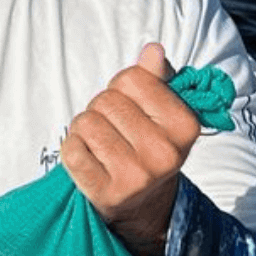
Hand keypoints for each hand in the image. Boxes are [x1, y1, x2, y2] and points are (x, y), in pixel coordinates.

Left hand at [59, 42, 200, 255]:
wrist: (143, 205)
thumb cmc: (147, 147)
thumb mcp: (160, 113)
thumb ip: (155, 79)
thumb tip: (153, 50)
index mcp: (185, 126)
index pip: (133, 78)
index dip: (122, 87)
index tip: (132, 106)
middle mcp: (165, 153)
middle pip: (105, 100)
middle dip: (102, 110)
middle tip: (116, 131)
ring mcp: (136, 176)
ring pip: (85, 122)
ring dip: (85, 130)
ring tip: (103, 147)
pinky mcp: (106, 193)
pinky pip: (70, 149)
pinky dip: (73, 150)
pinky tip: (92, 162)